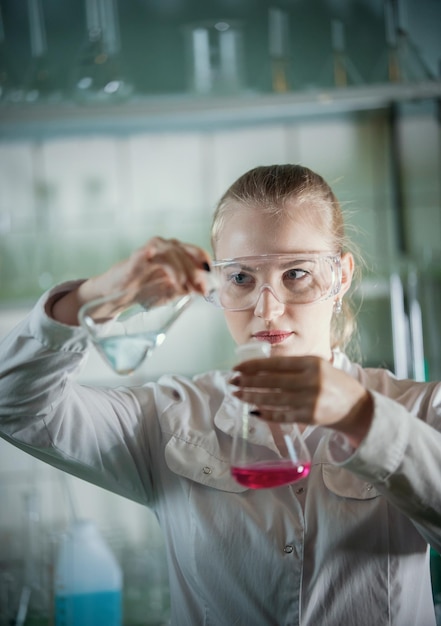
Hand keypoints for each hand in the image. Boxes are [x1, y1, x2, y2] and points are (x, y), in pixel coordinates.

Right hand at [51, 237, 211, 324]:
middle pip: (187, 252)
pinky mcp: (138, 255)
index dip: (206, 268)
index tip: (212, 284)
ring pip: (172, 251)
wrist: (118, 294)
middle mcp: (166, 247)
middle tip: (201, 288)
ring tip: (183, 285)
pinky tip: (169, 275)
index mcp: (177, 253)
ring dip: (181, 269)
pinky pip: (150, 253)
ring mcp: (152, 249)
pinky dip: (161, 263)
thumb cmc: (146, 290)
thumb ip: (188, 288)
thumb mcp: (171, 292)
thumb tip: (206, 290)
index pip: (197, 253)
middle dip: (196, 271)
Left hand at [231, 355, 373, 447]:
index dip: (253, 365)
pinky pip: (282, 415)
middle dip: (248, 381)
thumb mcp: (317, 366)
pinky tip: (253, 410)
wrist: (357, 407)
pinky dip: (266, 414)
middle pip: (271, 381)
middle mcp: (311, 381)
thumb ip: (293, 367)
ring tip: (237, 394)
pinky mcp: (309, 417)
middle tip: (232, 381)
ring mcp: (310, 400)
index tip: (237, 367)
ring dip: (252, 397)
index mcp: (311, 363)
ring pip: (273, 399)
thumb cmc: (333, 383)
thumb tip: (259, 369)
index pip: (276, 363)